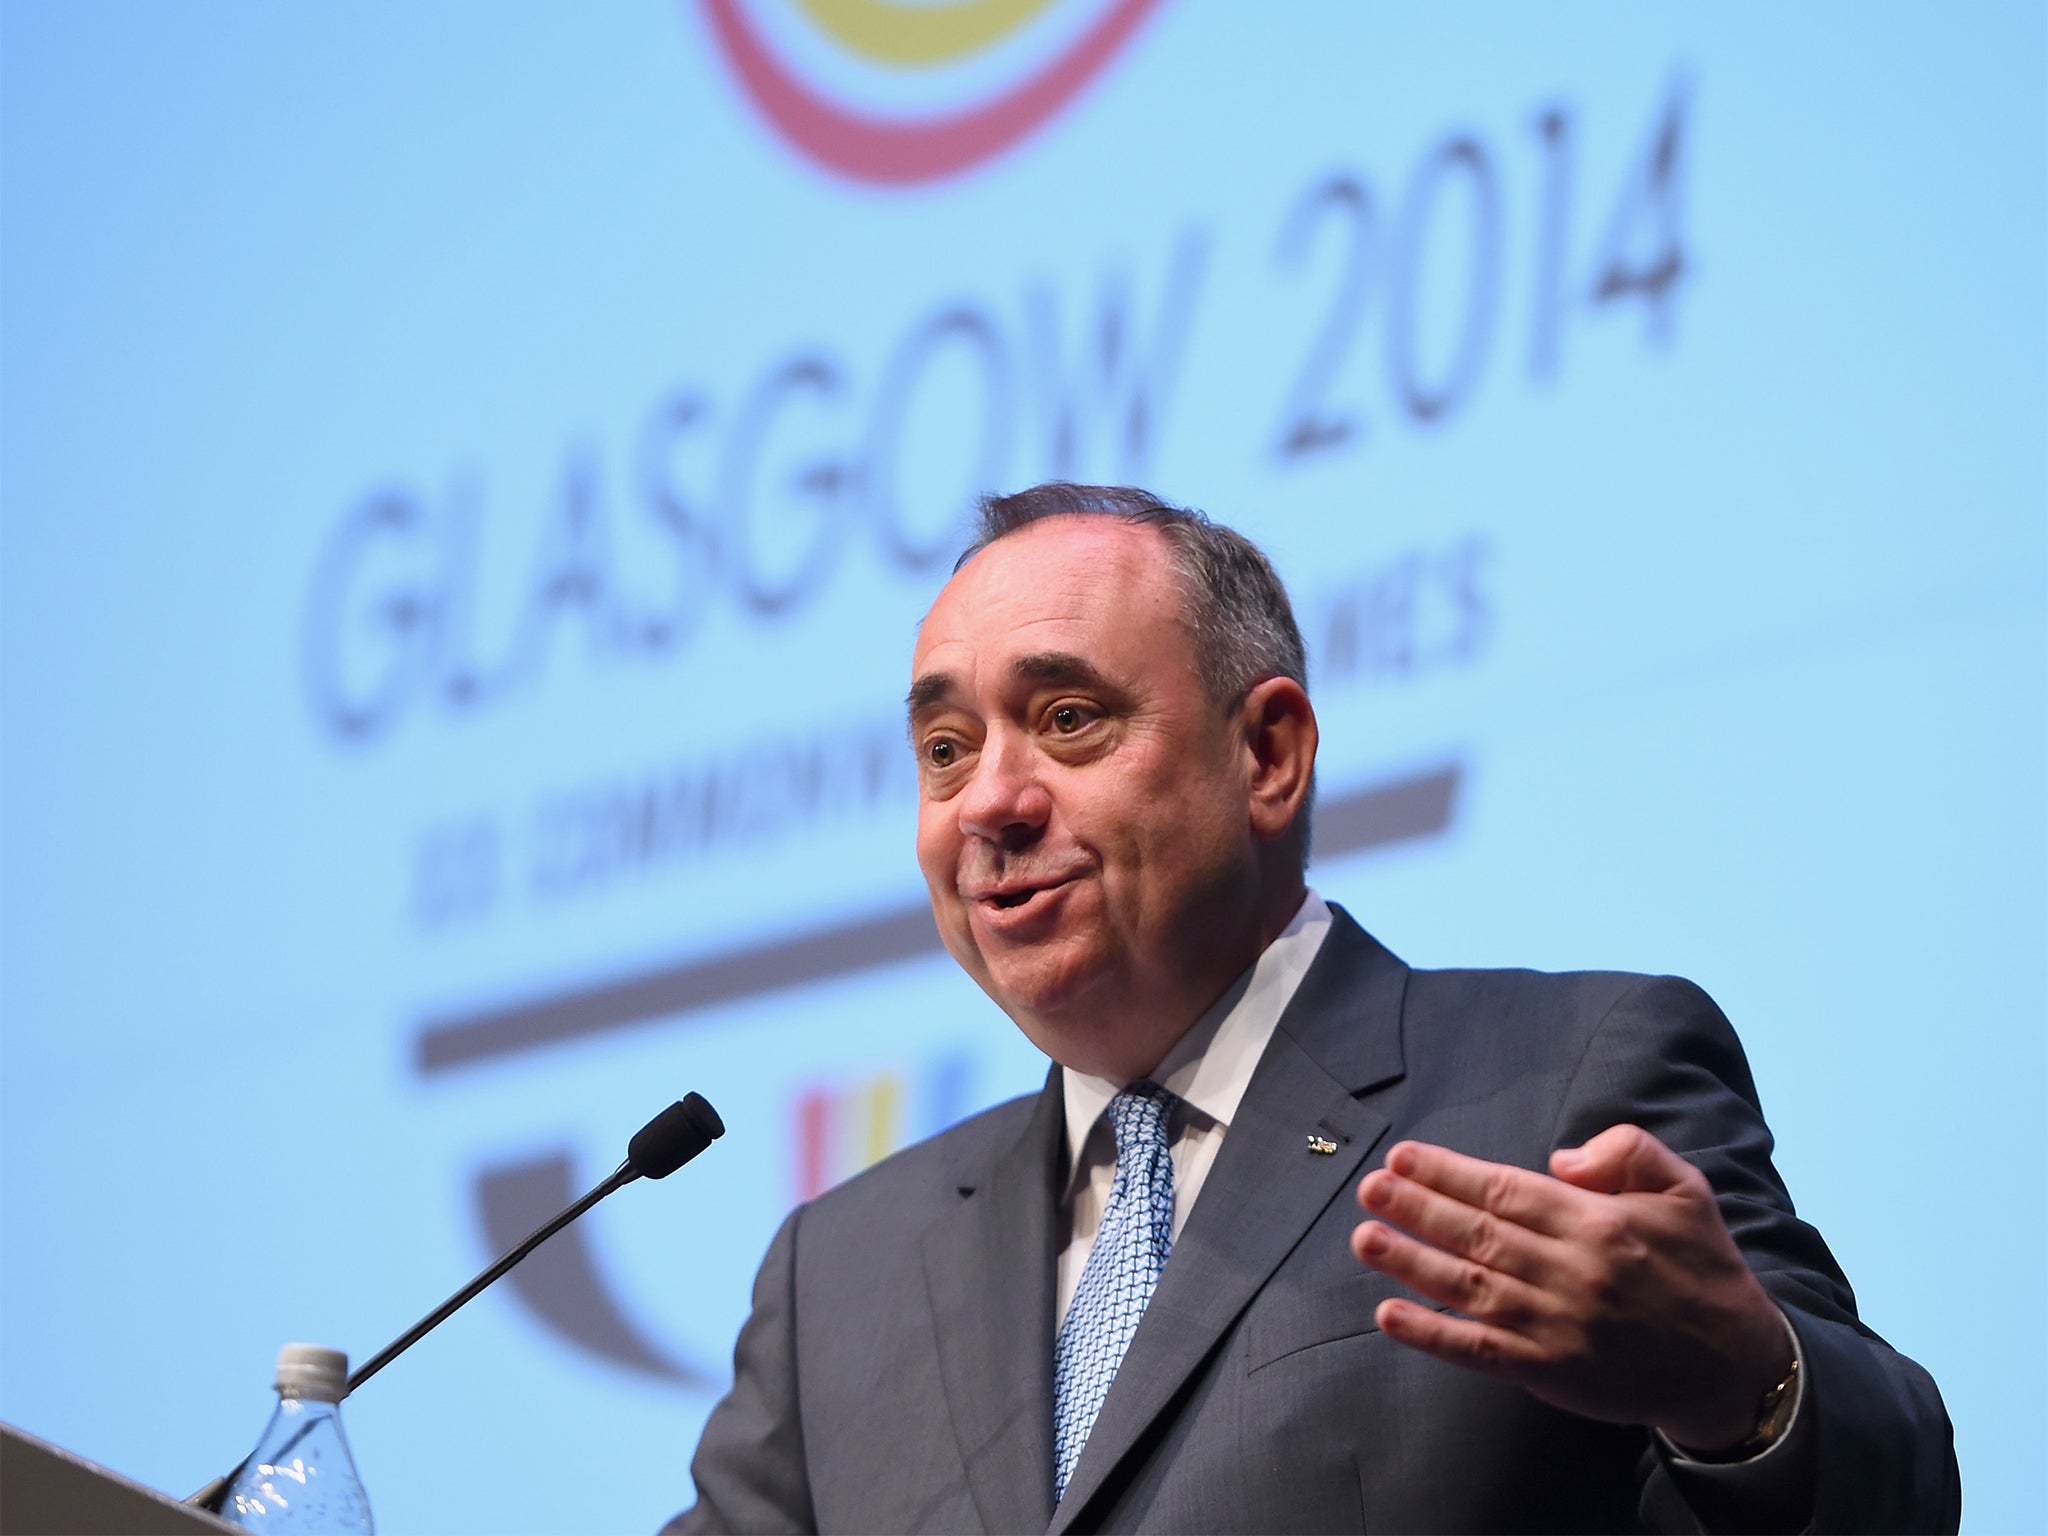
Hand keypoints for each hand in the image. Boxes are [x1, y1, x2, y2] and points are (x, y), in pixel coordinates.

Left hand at [1350, 1125, 1793, 1450]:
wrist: (1733, 1366)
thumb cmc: (1701, 1268)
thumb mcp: (1685, 1189)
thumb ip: (1628, 1151)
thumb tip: (1560, 1158)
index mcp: (1599, 1223)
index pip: (1506, 1191)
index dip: (1449, 1173)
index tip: (1404, 1156)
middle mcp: (1572, 1272)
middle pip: (1477, 1234)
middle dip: (1416, 1208)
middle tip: (1369, 1187)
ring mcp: (1557, 1326)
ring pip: (1469, 1288)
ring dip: (1410, 1262)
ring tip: (1364, 1238)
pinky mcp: (1551, 1372)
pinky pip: (1479, 1351)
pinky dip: (1432, 1334)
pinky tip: (1389, 1314)